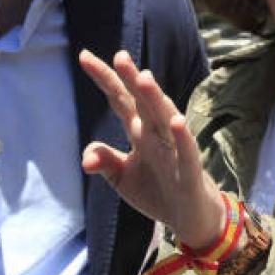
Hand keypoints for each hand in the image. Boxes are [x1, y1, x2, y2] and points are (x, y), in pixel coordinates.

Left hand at [79, 49, 223, 247]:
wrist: (190, 219)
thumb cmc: (157, 191)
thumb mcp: (122, 178)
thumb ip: (104, 161)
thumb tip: (86, 158)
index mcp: (139, 131)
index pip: (120, 99)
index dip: (105, 79)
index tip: (84, 56)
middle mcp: (157, 135)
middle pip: (142, 102)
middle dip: (131, 79)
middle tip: (119, 56)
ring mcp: (174, 151)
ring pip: (165, 119)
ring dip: (155, 99)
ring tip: (143, 77)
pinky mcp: (189, 173)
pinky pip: (186, 153)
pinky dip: (182, 137)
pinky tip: (176, 121)